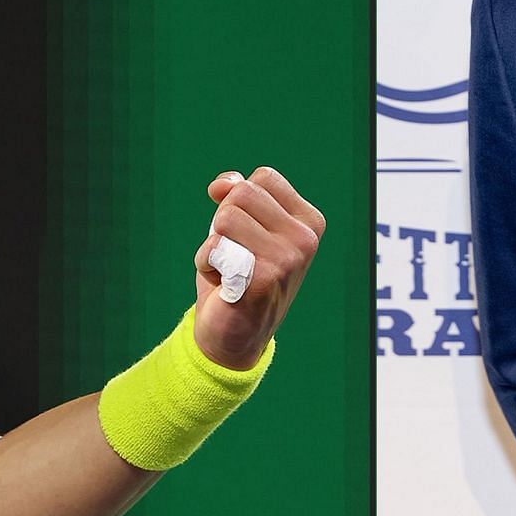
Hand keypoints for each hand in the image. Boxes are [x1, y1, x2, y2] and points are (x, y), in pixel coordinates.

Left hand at [191, 166, 324, 369]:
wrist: (232, 337)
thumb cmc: (237, 274)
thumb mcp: (241, 226)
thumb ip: (236, 194)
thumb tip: (221, 184)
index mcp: (309, 222)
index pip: (264, 178)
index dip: (238, 198)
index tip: (244, 233)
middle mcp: (306, 239)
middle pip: (242, 193)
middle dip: (223, 221)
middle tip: (234, 254)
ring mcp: (289, 259)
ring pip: (225, 217)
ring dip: (213, 243)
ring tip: (228, 268)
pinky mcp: (264, 278)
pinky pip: (214, 246)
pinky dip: (206, 263)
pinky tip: (223, 285)